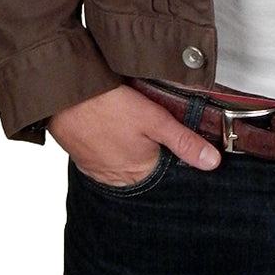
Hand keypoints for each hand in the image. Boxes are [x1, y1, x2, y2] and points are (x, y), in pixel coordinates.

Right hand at [47, 83, 220, 186]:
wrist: (62, 95)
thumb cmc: (107, 107)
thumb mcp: (154, 120)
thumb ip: (184, 142)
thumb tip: (212, 162)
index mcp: (139, 174)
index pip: (168, 169)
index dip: (175, 149)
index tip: (175, 131)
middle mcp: (118, 179)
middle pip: (147, 164)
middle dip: (153, 146)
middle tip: (148, 121)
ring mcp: (99, 170)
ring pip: (126, 158)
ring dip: (132, 144)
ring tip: (130, 120)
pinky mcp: (84, 158)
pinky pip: (106, 154)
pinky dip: (113, 142)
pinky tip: (114, 124)